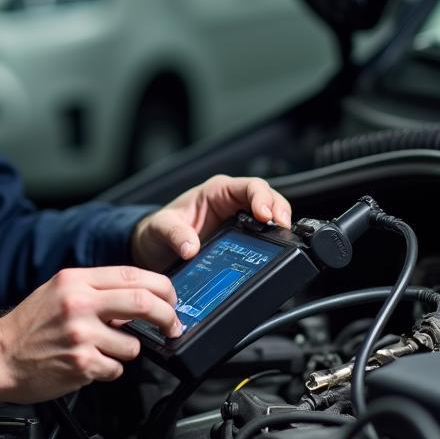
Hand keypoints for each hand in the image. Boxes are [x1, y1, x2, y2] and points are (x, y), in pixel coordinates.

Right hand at [0, 266, 181, 403]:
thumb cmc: (28, 326)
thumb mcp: (59, 292)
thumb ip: (96, 291)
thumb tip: (139, 297)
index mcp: (75, 280)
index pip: (133, 275)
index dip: (162, 288)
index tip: (171, 301)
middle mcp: (79, 303)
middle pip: (143, 303)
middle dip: (167, 317)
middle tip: (172, 326)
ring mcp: (81, 334)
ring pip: (133, 345)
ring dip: (125, 352)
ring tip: (100, 349)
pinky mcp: (81, 363)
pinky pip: (116, 368)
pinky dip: (108, 369)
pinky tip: (87, 363)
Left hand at [130, 174, 291, 271]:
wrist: (155, 250)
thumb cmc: (158, 231)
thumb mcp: (161, 229)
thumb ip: (175, 234)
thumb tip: (191, 247)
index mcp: (216, 192)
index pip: (249, 186)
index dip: (262, 198)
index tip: (265, 215)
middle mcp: (231, 203)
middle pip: (268, 199)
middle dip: (279, 210)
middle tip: (283, 228)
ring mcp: (239, 221)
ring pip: (270, 217)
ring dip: (280, 226)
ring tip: (284, 240)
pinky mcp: (241, 239)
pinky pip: (263, 237)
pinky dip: (272, 242)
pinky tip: (274, 252)